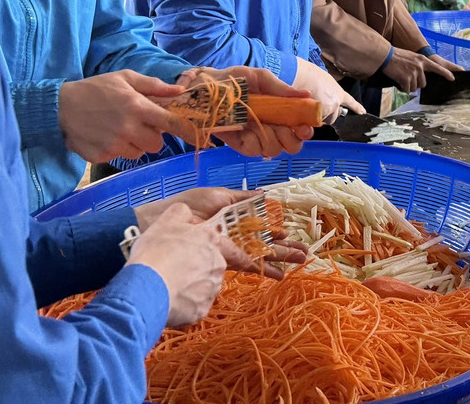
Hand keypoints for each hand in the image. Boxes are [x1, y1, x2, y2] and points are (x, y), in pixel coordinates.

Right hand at [57, 70, 185, 162]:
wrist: (59, 108)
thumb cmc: (95, 89)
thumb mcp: (124, 78)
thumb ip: (153, 86)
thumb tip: (180, 90)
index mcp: (137, 107)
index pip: (170, 123)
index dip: (188, 131)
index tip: (202, 137)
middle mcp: (128, 128)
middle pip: (157, 143)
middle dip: (153, 135)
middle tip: (139, 123)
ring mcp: (114, 145)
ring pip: (140, 152)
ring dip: (136, 143)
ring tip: (119, 128)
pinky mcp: (102, 157)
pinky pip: (121, 157)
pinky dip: (118, 149)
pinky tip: (105, 135)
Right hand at [124, 202, 228, 325]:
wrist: (145, 286)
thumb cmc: (154, 252)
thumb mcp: (165, 222)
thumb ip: (180, 214)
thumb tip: (188, 214)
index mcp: (211, 241)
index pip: (231, 247)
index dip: (223, 252)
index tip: (226, 258)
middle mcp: (217, 264)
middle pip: (213, 267)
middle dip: (198, 269)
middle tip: (176, 270)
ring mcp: (211, 288)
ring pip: (205, 287)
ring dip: (192, 287)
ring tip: (169, 285)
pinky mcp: (202, 309)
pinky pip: (196, 305)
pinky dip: (186, 304)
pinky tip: (169, 298)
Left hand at [133, 188, 308, 279]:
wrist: (164, 223)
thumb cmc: (189, 205)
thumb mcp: (218, 195)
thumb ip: (242, 198)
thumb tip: (266, 194)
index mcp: (233, 218)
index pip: (260, 226)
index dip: (276, 231)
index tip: (290, 234)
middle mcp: (234, 235)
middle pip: (265, 242)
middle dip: (285, 247)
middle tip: (305, 253)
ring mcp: (230, 248)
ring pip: (261, 253)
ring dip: (281, 257)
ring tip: (300, 261)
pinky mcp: (224, 259)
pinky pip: (249, 263)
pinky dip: (265, 268)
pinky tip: (279, 274)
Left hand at [174, 66, 316, 158]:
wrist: (204, 86)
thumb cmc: (233, 79)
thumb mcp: (259, 78)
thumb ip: (281, 89)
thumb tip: (307, 95)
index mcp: (279, 111)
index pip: (300, 129)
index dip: (306, 131)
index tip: (304, 128)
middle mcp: (270, 127)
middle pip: (291, 146)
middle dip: (291, 139)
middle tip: (284, 128)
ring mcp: (255, 137)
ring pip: (274, 150)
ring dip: (270, 138)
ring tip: (258, 122)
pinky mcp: (238, 144)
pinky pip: (253, 151)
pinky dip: (253, 141)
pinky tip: (246, 128)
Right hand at [292, 58, 364, 123]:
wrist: (301, 75)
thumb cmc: (309, 74)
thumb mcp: (324, 80)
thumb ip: (328, 92)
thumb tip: (323, 97)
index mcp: (338, 93)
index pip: (350, 102)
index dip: (356, 107)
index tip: (362, 111)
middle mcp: (335, 103)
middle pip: (333, 117)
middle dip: (325, 116)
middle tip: (315, 108)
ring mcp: (327, 110)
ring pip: (321, 121)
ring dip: (315, 117)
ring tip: (306, 106)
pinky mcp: (317, 115)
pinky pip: (313, 122)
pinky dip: (307, 119)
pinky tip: (302, 110)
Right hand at [382, 49, 457, 92]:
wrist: (385, 55)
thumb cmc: (396, 57)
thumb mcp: (411, 57)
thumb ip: (419, 66)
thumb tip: (421, 79)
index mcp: (422, 60)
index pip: (438, 68)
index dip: (446, 74)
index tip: (453, 78)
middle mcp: (420, 66)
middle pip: (423, 84)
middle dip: (416, 83)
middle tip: (406, 76)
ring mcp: (414, 73)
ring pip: (415, 88)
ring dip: (408, 85)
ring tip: (401, 76)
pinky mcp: (406, 79)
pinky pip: (407, 89)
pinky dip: (402, 87)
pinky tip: (398, 80)